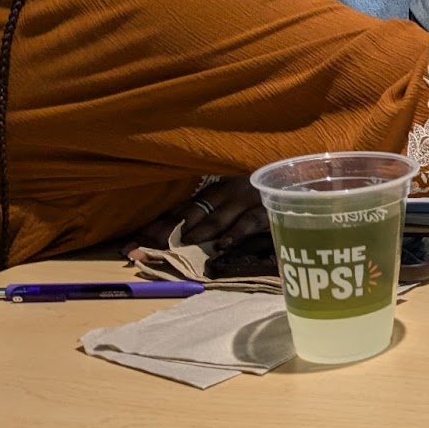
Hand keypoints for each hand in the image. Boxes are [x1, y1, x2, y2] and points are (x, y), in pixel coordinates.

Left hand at [121, 176, 271, 254]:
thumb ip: (213, 214)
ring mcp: (247, 199)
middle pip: (188, 214)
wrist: (301, 174)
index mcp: (214, 190)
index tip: (127, 247)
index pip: (177, 210)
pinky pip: (250, 221)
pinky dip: (235, 233)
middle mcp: (226, 192)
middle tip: (138, 253)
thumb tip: (174, 238)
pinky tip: (222, 246)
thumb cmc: (266, 191)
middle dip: (161, 235)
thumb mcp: (236, 196)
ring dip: (193, 235)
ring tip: (174, 249)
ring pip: (215, 218)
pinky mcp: (268, 209)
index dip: (152, 228)